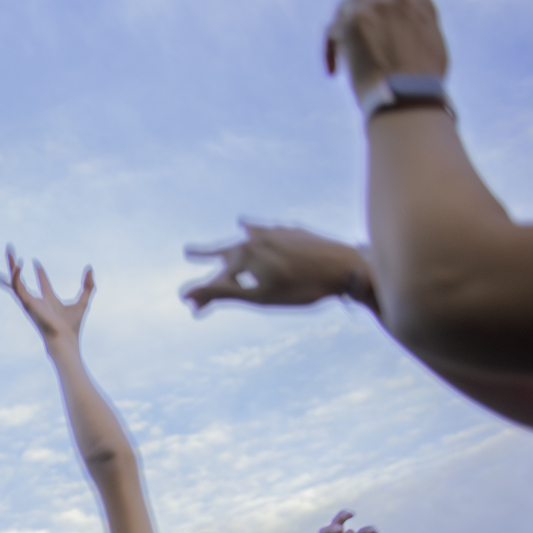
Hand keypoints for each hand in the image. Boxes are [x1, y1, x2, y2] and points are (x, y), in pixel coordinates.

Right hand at [0, 246, 93, 348]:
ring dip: (11, 266)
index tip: (36, 262)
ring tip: (8, 250)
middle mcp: (37, 301)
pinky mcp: (27, 303)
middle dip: (17, 268)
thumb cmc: (72, 326)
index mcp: (49, 300)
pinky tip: (18, 264)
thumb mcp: (83, 301)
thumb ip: (88, 285)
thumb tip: (90, 269)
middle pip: (24, 281)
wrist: (65, 339)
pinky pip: (17, 287)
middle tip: (12, 253)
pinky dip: (16, 275)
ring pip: (15, 281)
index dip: (40, 273)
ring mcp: (30, 302)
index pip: (43, 284)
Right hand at [182, 222, 376, 312]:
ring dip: (241, 234)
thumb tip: (186, 295)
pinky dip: (266, 230)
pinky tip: (272, 228)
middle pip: (228, 249)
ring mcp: (276, 231)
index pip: (216, 278)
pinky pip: (273, 229)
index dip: (204, 295)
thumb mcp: (259, 296)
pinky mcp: (295, 230)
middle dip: (209, 253)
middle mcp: (255, 237)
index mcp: (243, 253)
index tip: (192, 306)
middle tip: (190, 251)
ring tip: (239, 225)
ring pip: (252, 233)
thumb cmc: (301, 287)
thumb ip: (221, 294)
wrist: (346, 267)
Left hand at [325, 0, 448, 98]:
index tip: (382, 26)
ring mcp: (374, 6)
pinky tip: (333, 72)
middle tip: (358, 45)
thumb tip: (400, 36)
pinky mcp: (351, 22)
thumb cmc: (421, 86)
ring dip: (343, 27)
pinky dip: (330, 50)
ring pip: (347, 7)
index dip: (388, 8)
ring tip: (343, 53)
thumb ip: (415, 31)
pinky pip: (331, 30)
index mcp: (421, 4)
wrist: (406, 94)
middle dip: (362, 20)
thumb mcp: (431, 49)